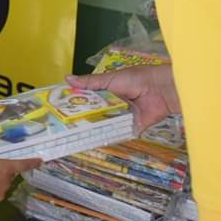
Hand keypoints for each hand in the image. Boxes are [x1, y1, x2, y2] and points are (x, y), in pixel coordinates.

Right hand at [66, 65, 180, 132]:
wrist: (160, 90)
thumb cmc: (136, 79)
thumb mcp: (109, 79)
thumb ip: (89, 82)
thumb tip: (67, 78)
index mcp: (107, 90)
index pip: (88, 98)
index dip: (76, 102)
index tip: (60, 108)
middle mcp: (113, 104)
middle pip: (95, 112)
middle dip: (82, 118)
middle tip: (64, 126)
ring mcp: (121, 116)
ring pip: (105, 123)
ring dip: (94, 128)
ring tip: (75, 136)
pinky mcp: (131, 126)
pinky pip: (118, 132)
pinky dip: (109, 136)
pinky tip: (94, 142)